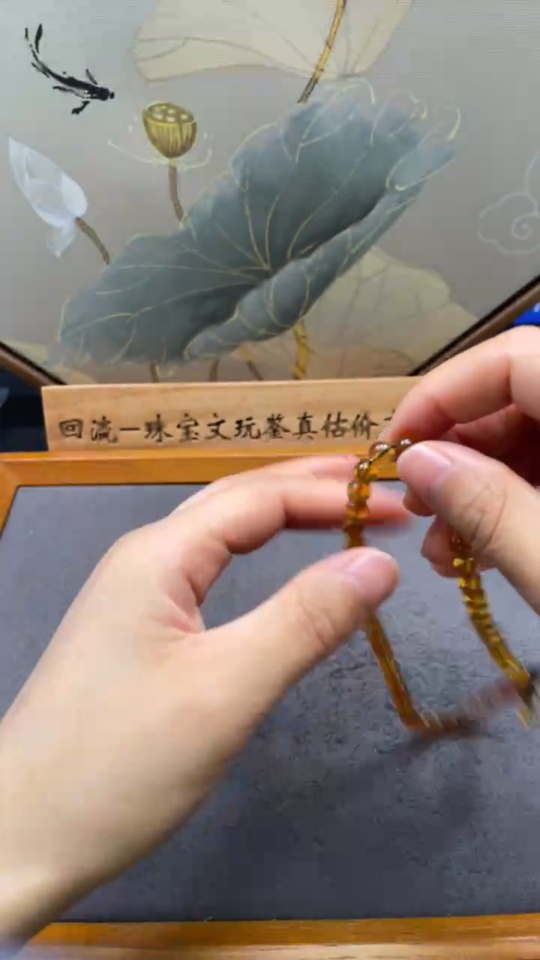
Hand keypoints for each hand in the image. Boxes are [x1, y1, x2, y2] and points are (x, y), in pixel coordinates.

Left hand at [0, 456, 403, 942]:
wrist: (21, 835)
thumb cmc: (120, 763)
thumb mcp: (225, 690)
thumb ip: (304, 621)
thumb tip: (379, 561)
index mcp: (159, 554)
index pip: (260, 497)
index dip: (334, 494)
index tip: (402, 508)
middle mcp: (144, 559)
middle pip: (236, 500)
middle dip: (309, 487)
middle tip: (381, 490)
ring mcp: (133, 596)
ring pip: (218, 534)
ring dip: (282, 515)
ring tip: (341, 510)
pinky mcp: (134, 633)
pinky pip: (206, 572)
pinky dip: (255, 555)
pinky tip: (273, 566)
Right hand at [384, 327, 539, 610]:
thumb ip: (490, 509)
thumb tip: (416, 461)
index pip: (514, 356)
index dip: (445, 394)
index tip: (394, 453)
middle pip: (519, 393)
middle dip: (457, 452)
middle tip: (419, 512)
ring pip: (533, 433)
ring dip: (478, 487)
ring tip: (446, 553)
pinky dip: (513, 503)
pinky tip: (483, 550)